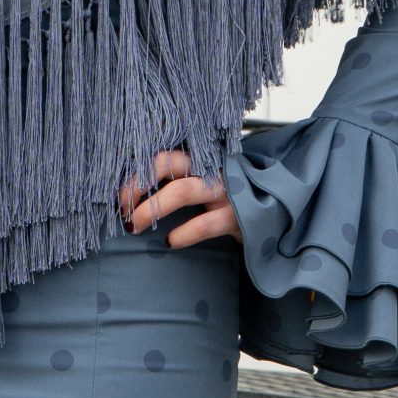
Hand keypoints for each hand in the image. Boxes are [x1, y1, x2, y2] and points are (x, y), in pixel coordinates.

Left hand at [117, 149, 240, 246]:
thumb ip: (179, 181)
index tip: (120, 196)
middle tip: (122, 209)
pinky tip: (171, 242)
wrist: (278, 212)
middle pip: (167, 164)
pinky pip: (205, 224)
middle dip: (137, 186)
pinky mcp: (239, 215)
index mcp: (201, 160)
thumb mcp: (206, 182)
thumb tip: (134, 197)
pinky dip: (184, 234)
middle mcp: (212, 169)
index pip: (161, 156)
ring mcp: (226, 190)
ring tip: (135, 226)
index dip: (136, 174)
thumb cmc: (230, 198)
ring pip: (182, 191)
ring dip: (152, 209)